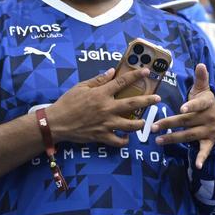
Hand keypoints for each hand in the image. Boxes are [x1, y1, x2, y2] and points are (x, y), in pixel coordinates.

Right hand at [44, 68, 160, 146]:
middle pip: (133, 104)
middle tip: (157, 99)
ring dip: (140, 124)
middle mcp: (107, 108)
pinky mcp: (102, 136)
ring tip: (145, 122)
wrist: (57, 122)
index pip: (122, 82)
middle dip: (147, 101)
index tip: (146, 72)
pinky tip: (126, 138)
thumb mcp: (80, 87)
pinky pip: (118, 141)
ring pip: (130, 125)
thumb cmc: (67, 103)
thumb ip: (97, 81)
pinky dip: (124, 140)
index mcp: (101, 94)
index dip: (135, 76)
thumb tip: (111, 72)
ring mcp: (106, 124)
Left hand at [153, 63, 214, 167]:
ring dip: (174, 139)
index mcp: (206, 103)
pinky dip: (201, 158)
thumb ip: (200, 78)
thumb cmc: (205, 101)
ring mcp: (209, 131)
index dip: (191, 106)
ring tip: (158, 140)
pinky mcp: (209, 141)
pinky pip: (205, 150)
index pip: (198, 104)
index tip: (182, 108)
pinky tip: (196, 166)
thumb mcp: (203, 89)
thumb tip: (200, 64)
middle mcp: (208, 118)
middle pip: (186, 121)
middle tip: (153, 127)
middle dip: (169, 124)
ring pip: (189, 135)